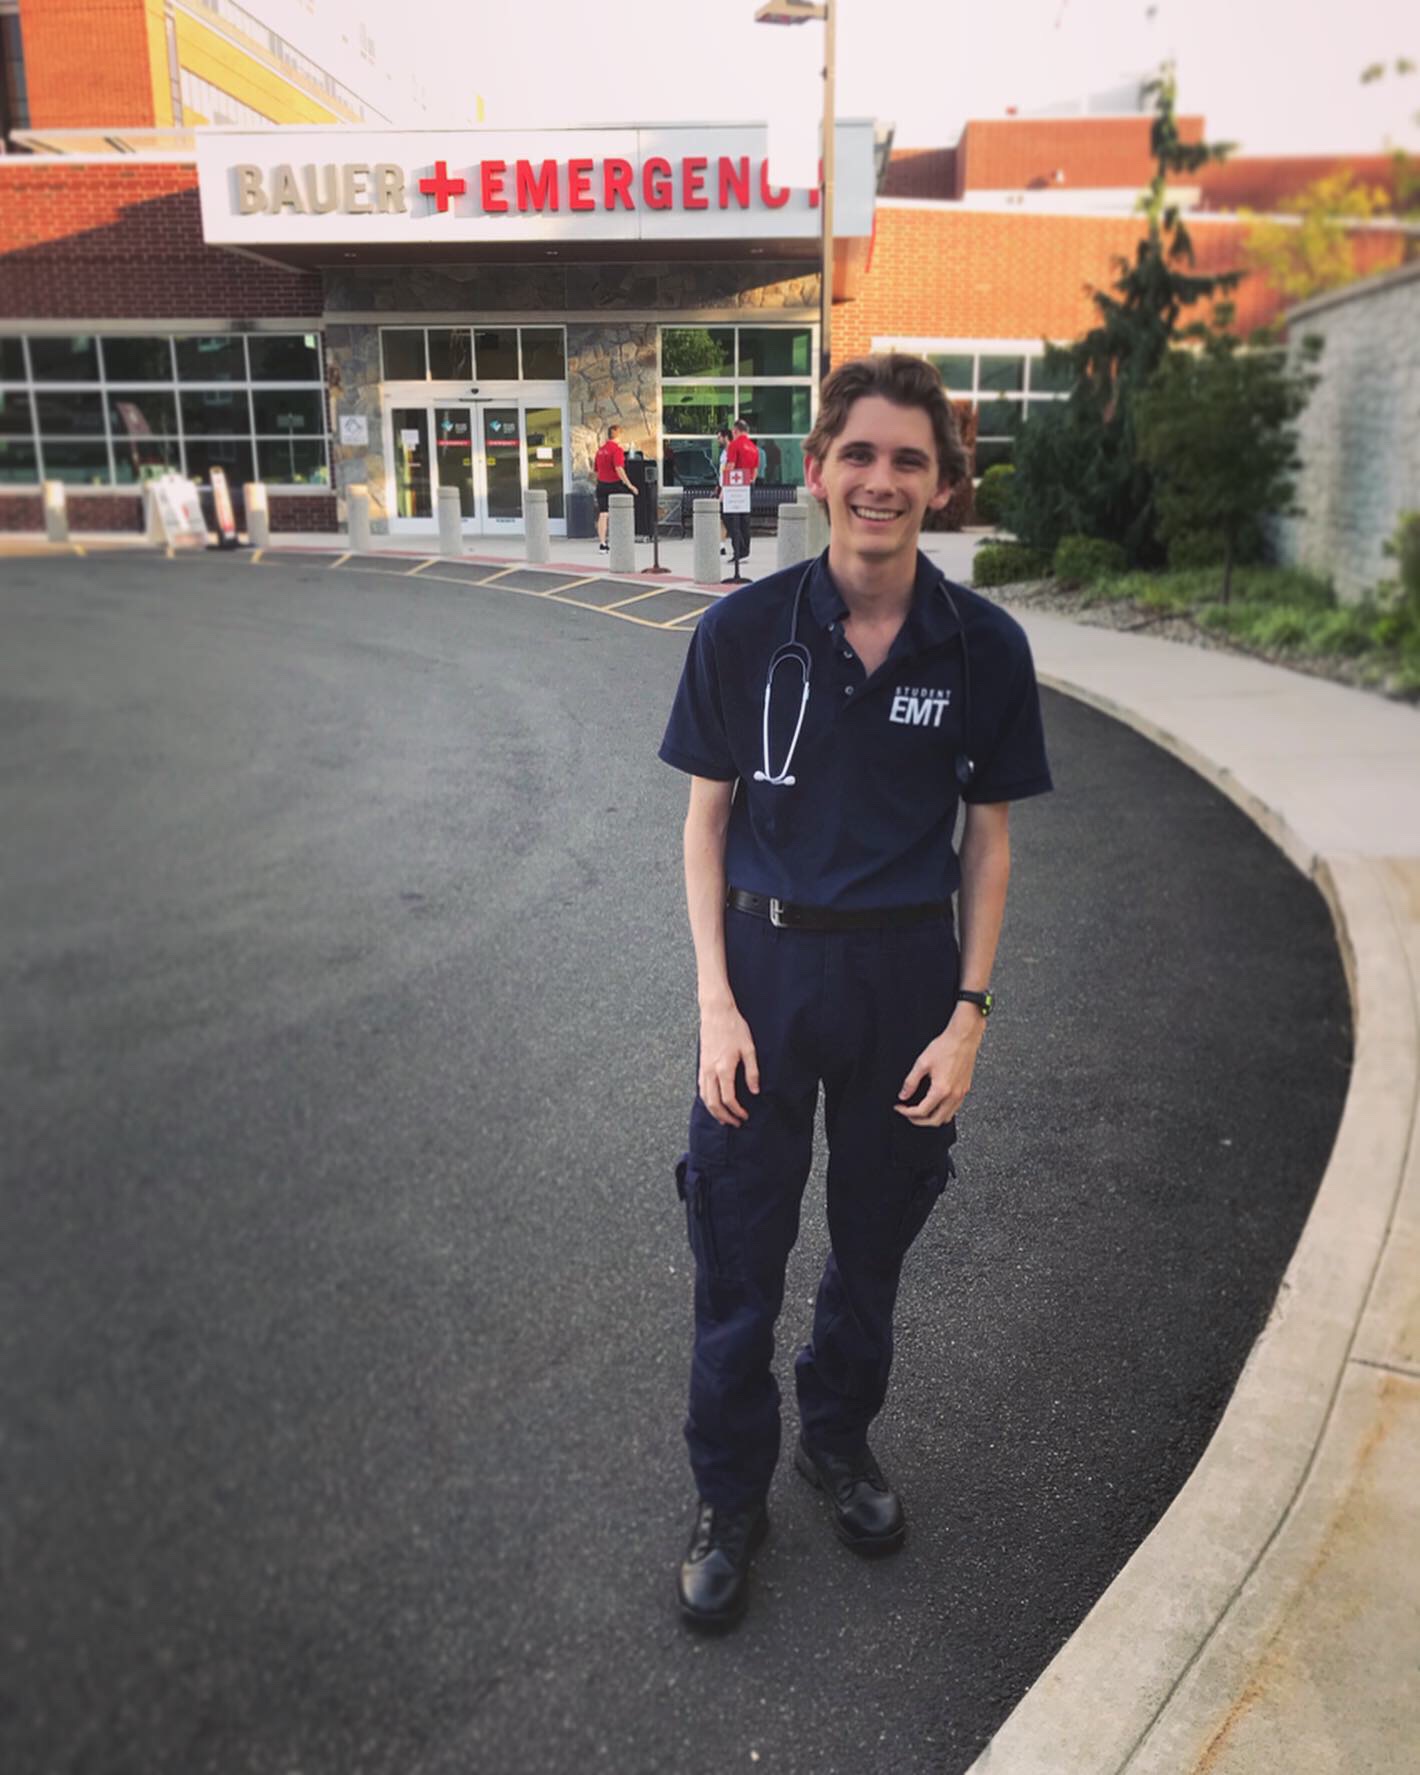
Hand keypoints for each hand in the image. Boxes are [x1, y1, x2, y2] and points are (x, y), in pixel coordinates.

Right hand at [698, 1001, 759, 1126]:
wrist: (716, 1012)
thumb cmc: (734, 1028)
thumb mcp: (749, 1049)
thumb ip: (752, 1072)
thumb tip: (755, 1091)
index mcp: (724, 1069)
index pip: (728, 1099)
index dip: (737, 1111)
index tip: (745, 1115)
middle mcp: (711, 1071)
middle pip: (713, 1103)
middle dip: (724, 1116)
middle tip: (735, 1122)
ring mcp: (704, 1068)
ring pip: (704, 1097)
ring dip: (714, 1111)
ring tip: (724, 1118)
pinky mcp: (701, 1064)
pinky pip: (701, 1088)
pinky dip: (707, 1099)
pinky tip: (714, 1101)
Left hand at [894, 1007, 984, 1126]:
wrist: (964, 1037)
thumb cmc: (946, 1047)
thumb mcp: (922, 1063)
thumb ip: (911, 1082)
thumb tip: (903, 1095)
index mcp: (941, 1090)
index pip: (921, 1111)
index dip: (907, 1112)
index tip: (900, 1107)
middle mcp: (953, 1095)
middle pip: (935, 1120)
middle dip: (919, 1121)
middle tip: (908, 1114)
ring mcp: (961, 1094)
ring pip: (946, 1117)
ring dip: (932, 1118)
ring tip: (921, 1112)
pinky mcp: (965, 1089)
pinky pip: (954, 1109)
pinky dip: (943, 1112)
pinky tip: (935, 1104)